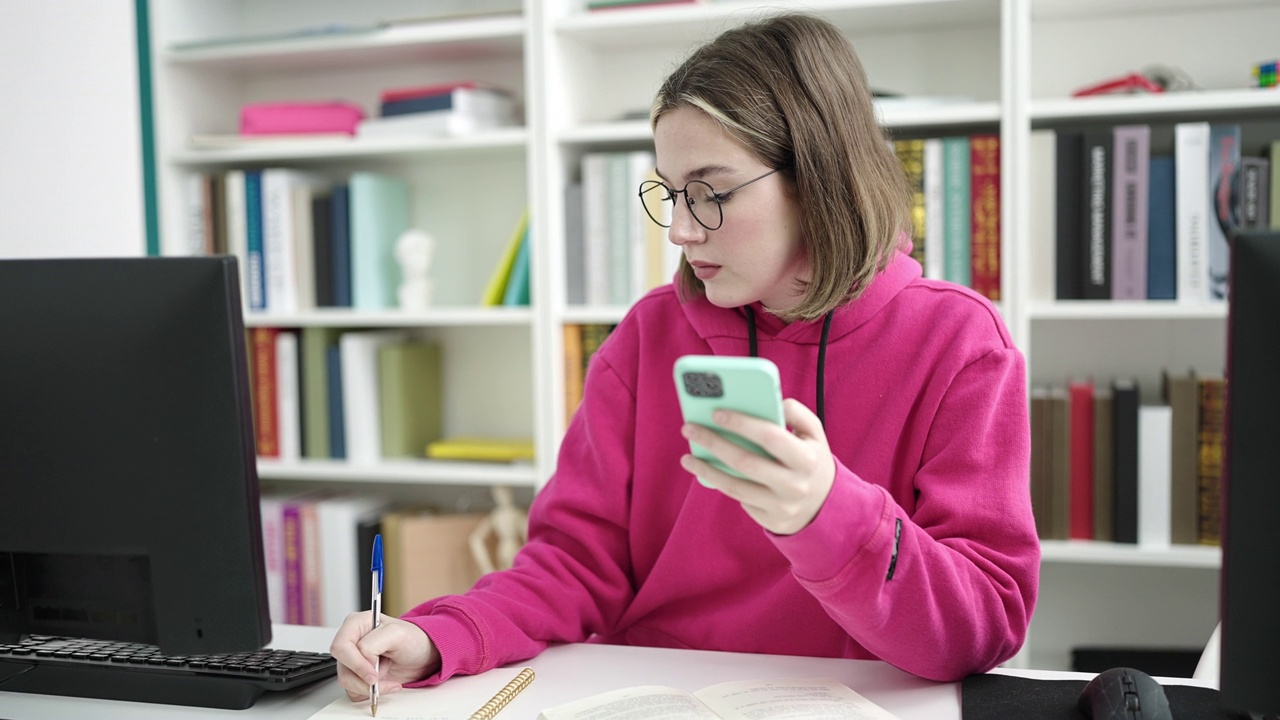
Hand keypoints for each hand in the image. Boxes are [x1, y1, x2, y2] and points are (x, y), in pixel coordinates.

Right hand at [330, 612, 440, 701]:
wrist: (422, 655)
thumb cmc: (413, 639)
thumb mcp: (397, 633)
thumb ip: (373, 642)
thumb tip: (362, 657)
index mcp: (356, 624)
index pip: (340, 647)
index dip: (356, 663)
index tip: (374, 673)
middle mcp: (351, 641)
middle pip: (342, 668)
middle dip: (362, 679)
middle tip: (380, 679)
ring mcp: (352, 660)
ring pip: (346, 682)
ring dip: (368, 687)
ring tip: (388, 680)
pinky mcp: (357, 675)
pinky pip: (353, 691)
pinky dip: (369, 693)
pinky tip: (385, 683)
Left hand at [679, 398, 835, 534]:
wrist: (824, 506)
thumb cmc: (811, 461)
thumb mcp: (815, 435)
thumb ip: (798, 414)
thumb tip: (774, 401)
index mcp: (807, 459)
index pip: (770, 437)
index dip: (742, 423)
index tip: (716, 412)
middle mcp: (795, 485)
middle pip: (745, 462)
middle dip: (713, 443)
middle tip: (689, 428)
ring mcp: (781, 506)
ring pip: (735, 487)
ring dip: (706, 470)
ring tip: (687, 457)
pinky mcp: (770, 521)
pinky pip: (740, 499)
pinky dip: (721, 484)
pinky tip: (706, 471)